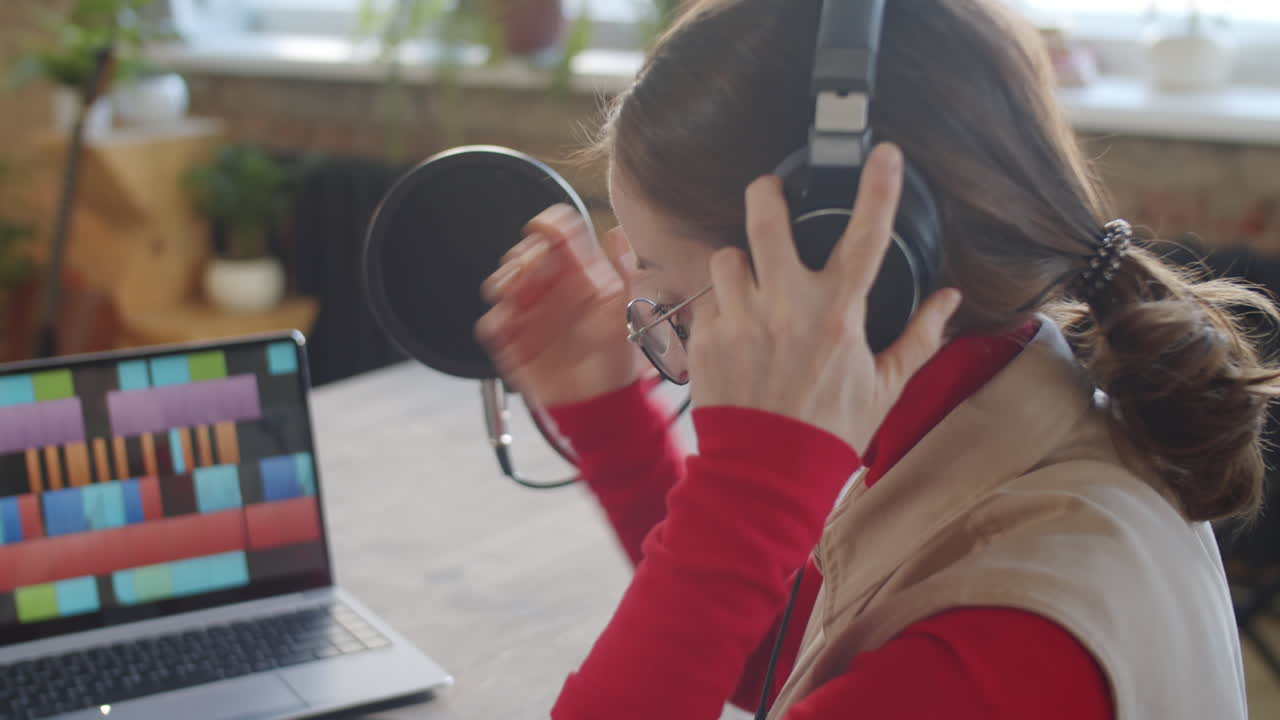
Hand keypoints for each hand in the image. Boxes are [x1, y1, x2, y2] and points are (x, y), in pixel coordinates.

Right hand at [475, 204, 649, 408]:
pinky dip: (499, 321)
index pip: (557, 235)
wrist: (601, 400)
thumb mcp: (627, 311)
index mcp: (577, 274)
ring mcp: (528, 314)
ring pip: (500, 282)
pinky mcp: (512, 341)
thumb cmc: (616, 356)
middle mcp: (549, 289)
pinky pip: (491, 323)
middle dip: (527, 257)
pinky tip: (516, 324)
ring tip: (524, 293)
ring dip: (508, 283)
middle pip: (523, 254)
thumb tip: (617, 233)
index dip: (548, 226)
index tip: (545, 231)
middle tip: (538, 270)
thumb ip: (624, 270)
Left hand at [687, 143, 962, 453]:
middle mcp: (787, 307)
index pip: (866, 237)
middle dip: (765, 194)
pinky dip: (721, 311)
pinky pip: (708, 301)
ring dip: (739, 267)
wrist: (766, 475)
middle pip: (765, 219)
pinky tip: (736, 337)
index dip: (878, 189)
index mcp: (838, 315)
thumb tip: (949, 298)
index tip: (884, 153)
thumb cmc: (830, 430)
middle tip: (769, 192)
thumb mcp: (884, 387)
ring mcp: (741, 320)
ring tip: (751, 293)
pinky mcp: (708, 338)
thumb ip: (919, 337)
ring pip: (728, 257)